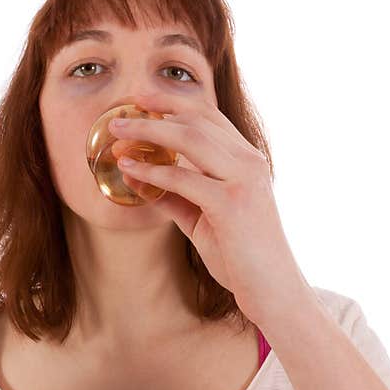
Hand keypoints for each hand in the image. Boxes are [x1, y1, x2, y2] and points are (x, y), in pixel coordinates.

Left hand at [109, 93, 308, 324]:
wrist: (272, 290)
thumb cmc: (240, 256)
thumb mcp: (202, 219)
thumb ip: (176, 196)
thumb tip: (138, 178)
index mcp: (247, 160)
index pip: (209, 117)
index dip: (172, 103)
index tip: (141, 99)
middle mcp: (249, 162)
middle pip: (196, 120)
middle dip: (153, 112)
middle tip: (119, 116)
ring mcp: (243, 180)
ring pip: (190, 138)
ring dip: (148, 132)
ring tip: (117, 135)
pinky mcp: (232, 203)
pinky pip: (184, 178)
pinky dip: (153, 170)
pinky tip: (130, 169)